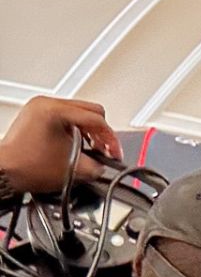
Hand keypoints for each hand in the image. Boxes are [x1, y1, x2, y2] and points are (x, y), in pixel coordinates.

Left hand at [0, 96, 120, 192]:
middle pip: (90, 110)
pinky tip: (76, 144)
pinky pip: (65, 115)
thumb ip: (98, 164)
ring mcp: (39, 107)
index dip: (110, 139)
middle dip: (100, 132)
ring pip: (78, 111)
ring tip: (90, 147)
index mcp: (55, 111)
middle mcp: (46, 104)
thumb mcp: (74, 169)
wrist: (5, 172)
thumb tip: (105, 162)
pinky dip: (75, 129)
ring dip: (88, 130)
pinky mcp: (36, 114)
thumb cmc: (29, 168)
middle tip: (105, 148)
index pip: (96, 119)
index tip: (114, 152)